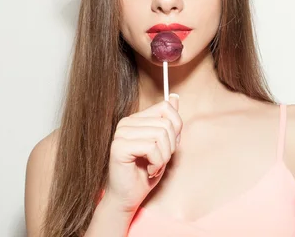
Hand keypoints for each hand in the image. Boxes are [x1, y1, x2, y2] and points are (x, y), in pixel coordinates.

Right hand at [101, 94, 181, 214]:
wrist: (129, 197)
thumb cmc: (146, 172)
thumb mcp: (164, 144)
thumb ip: (168, 121)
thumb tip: (175, 96)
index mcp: (136, 119)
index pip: (166, 107)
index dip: (176, 127)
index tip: (169, 145)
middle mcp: (126, 122)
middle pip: (166, 123)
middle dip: (170, 146)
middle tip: (160, 160)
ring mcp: (120, 133)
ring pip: (160, 134)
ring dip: (164, 156)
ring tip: (154, 165)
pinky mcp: (119, 147)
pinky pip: (151, 147)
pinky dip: (157, 162)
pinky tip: (149, 170)